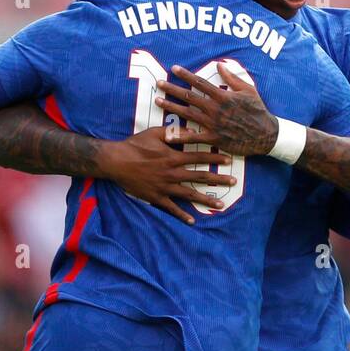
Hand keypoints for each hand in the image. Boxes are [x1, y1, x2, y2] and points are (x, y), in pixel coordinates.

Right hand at [100, 125, 236, 224]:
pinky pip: (171, 208)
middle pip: (199, 176)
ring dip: (206, 199)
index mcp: (173, 157)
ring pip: (189, 194)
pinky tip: (193, 220)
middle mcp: (172, 173)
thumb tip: (191, 131)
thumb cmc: (135, 145)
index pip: (198, 157)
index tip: (228, 159)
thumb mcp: (154, 133)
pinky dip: (182, 215)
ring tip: (221, 204)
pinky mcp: (156, 197)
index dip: (214, 158)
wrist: (116, 161)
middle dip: (218, 179)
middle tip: (233, 182)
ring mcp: (165, 187)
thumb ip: (174, 132)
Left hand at [155, 62, 277, 156]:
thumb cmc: (258, 110)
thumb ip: (232, 78)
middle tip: (159, 83)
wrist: (265, 134)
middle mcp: (215, 109)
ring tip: (157, 101)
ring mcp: (214, 124)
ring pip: (188, 114)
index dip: (186, 75)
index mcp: (223, 95)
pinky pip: (194, 138)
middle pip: (189, 96)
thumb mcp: (248, 90)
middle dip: (172, 88)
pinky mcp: (214, 139)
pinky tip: (168, 136)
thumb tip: (219, 65)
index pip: (200, 82)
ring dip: (171, 107)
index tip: (174, 68)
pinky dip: (181, 137)